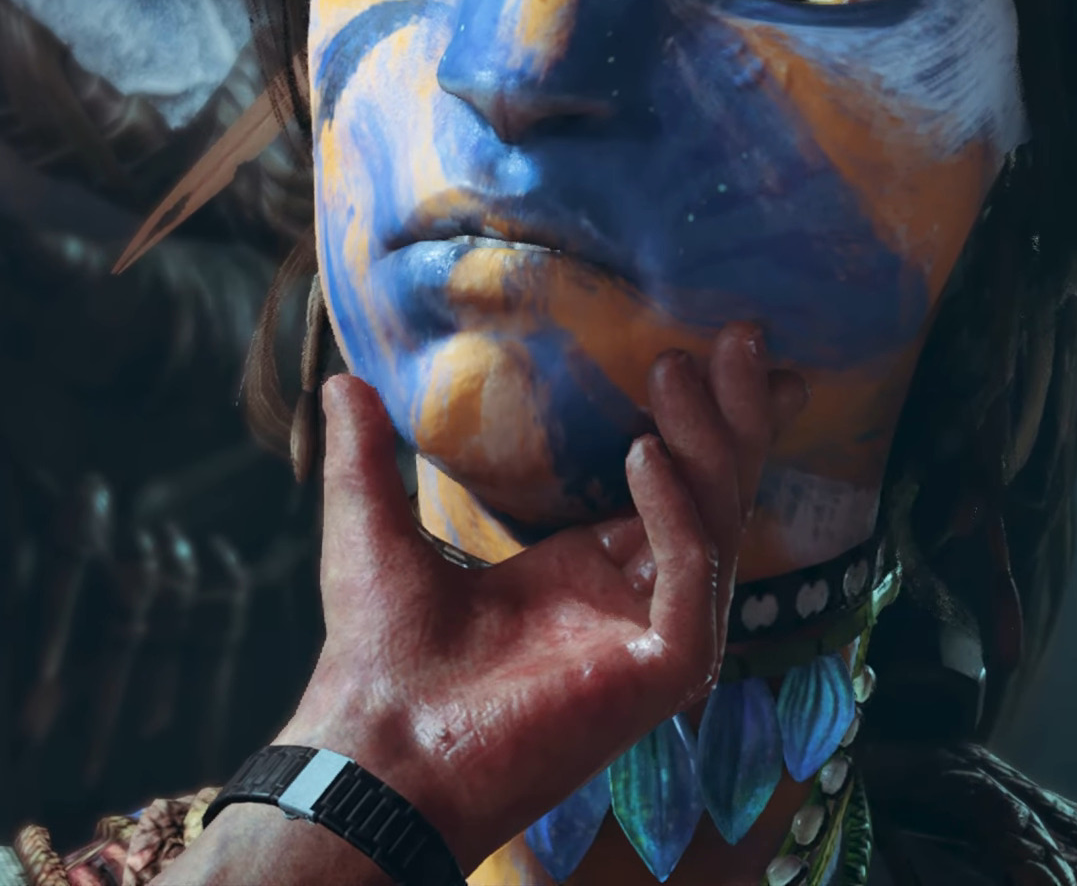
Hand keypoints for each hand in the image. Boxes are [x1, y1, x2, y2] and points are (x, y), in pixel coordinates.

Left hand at [274, 323, 804, 870]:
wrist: (377, 743)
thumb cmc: (380, 655)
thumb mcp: (373, 529)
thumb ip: (368, 457)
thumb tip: (341, 384)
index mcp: (582, 575)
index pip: (667, 486)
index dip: (693, 421)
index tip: (702, 348)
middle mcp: (629, 602)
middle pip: (709, 494)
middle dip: (728, 416)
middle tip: (736, 333)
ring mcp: (654, 639)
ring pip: (715, 525)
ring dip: (706, 443)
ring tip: (681, 368)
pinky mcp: (665, 672)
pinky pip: (692, 578)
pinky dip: (675, 513)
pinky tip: (645, 455)